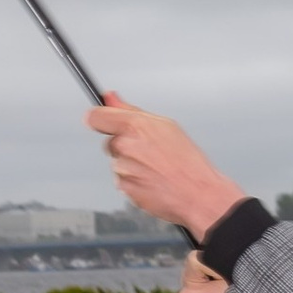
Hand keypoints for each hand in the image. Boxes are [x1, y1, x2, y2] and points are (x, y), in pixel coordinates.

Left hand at [86, 95, 243, 239]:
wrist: (197, 194)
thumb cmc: (187, 161)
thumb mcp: (165, 126)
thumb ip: (131, 111)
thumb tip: (111, 98)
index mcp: (134, 125)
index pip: (96, 116)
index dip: (98, 117)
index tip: (101, 119)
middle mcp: (125, 146)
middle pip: (109, 142)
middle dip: (124, 145)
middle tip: (148, 151)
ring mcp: (122, 168)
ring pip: (117, 162)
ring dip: (131, 164)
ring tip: (156, 167)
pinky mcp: (123, 188)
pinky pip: (122, 181)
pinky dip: (134, 181)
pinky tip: (152, 179)